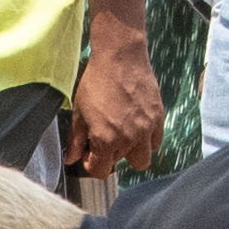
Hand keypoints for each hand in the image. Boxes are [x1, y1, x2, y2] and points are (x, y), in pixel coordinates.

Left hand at [68, 23, 162, 175]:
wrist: (120, 57)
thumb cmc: (96, 82)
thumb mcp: (79, 112)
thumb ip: (76, 140)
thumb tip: (71, 159)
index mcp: (106, 140)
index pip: (100, 171)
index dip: (91, 164)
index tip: (89, 152)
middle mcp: (129, 139)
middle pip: (120, 164)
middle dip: (110, 155)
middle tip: (104, 138)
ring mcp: (146, 130)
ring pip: (142, 159)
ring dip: (131, 152)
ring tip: (122, 134)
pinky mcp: (158, 118)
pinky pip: (155, 141)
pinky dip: (146, 139)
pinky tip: (135, 125)